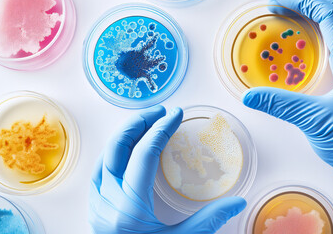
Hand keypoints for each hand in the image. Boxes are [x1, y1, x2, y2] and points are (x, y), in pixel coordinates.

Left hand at [89, 106, 245, 232]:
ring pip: (105, 155)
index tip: (175, 114)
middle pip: (118, 147)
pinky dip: (115, 151)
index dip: (161, 129)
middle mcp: (108, 200)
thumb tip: (238, 201)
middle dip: (139, 122)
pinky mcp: (94, 205)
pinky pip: (100, 168)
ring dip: (126, 134)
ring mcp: (97, 202)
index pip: (144, 154)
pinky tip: (128, 146)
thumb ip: (208, 221)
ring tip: (146, 122)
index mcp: (130, 208)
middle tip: (160, 111)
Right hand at [243, 0, 332, 223]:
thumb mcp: (313, 121)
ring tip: (294, 17)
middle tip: (285, 6)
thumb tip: (249, 96)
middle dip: (314, 4)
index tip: (279, 3)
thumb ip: (281, 105)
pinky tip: (309, 41)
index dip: (304, 5)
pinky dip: (326, 32)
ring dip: (321, 15)